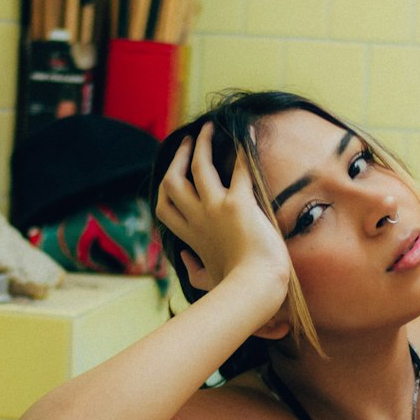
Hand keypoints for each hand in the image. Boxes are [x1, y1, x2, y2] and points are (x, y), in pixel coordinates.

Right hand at [156, 122, 290, 304]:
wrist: (255, 288)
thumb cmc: (235, 289)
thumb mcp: (206, 281)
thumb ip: (192, 270)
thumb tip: (185, 258)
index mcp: (190, 237)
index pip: (164, 208)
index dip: (166, 188)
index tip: (174, 173)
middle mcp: (197, 219)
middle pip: (173, 181)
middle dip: (179, 158)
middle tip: (189, 142)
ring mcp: (215, 209)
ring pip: (199, 168)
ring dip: (202, 145)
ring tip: (208, 129)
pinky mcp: (238, 204)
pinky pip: (240, 169)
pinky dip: (244, 149)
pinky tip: (248, 133)